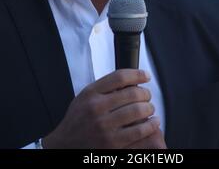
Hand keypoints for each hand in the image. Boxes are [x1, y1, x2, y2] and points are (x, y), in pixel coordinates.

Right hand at [42, 69, 159, 148]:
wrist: (65, 144)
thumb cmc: (78, 119)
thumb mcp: (85, 96)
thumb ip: (104, 87)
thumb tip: (130, 80)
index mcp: (91, 93)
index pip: (120, 77)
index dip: (137, 74)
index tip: (146, 75)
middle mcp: (97, 108)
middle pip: (132, 93)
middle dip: (145, 93)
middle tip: (147, 95)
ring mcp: (104, 127)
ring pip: (138, 111)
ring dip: (149, 108)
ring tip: (149, 108)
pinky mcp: (112, 144)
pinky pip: (139, 132)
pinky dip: (150, 125)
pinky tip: (153, 122)